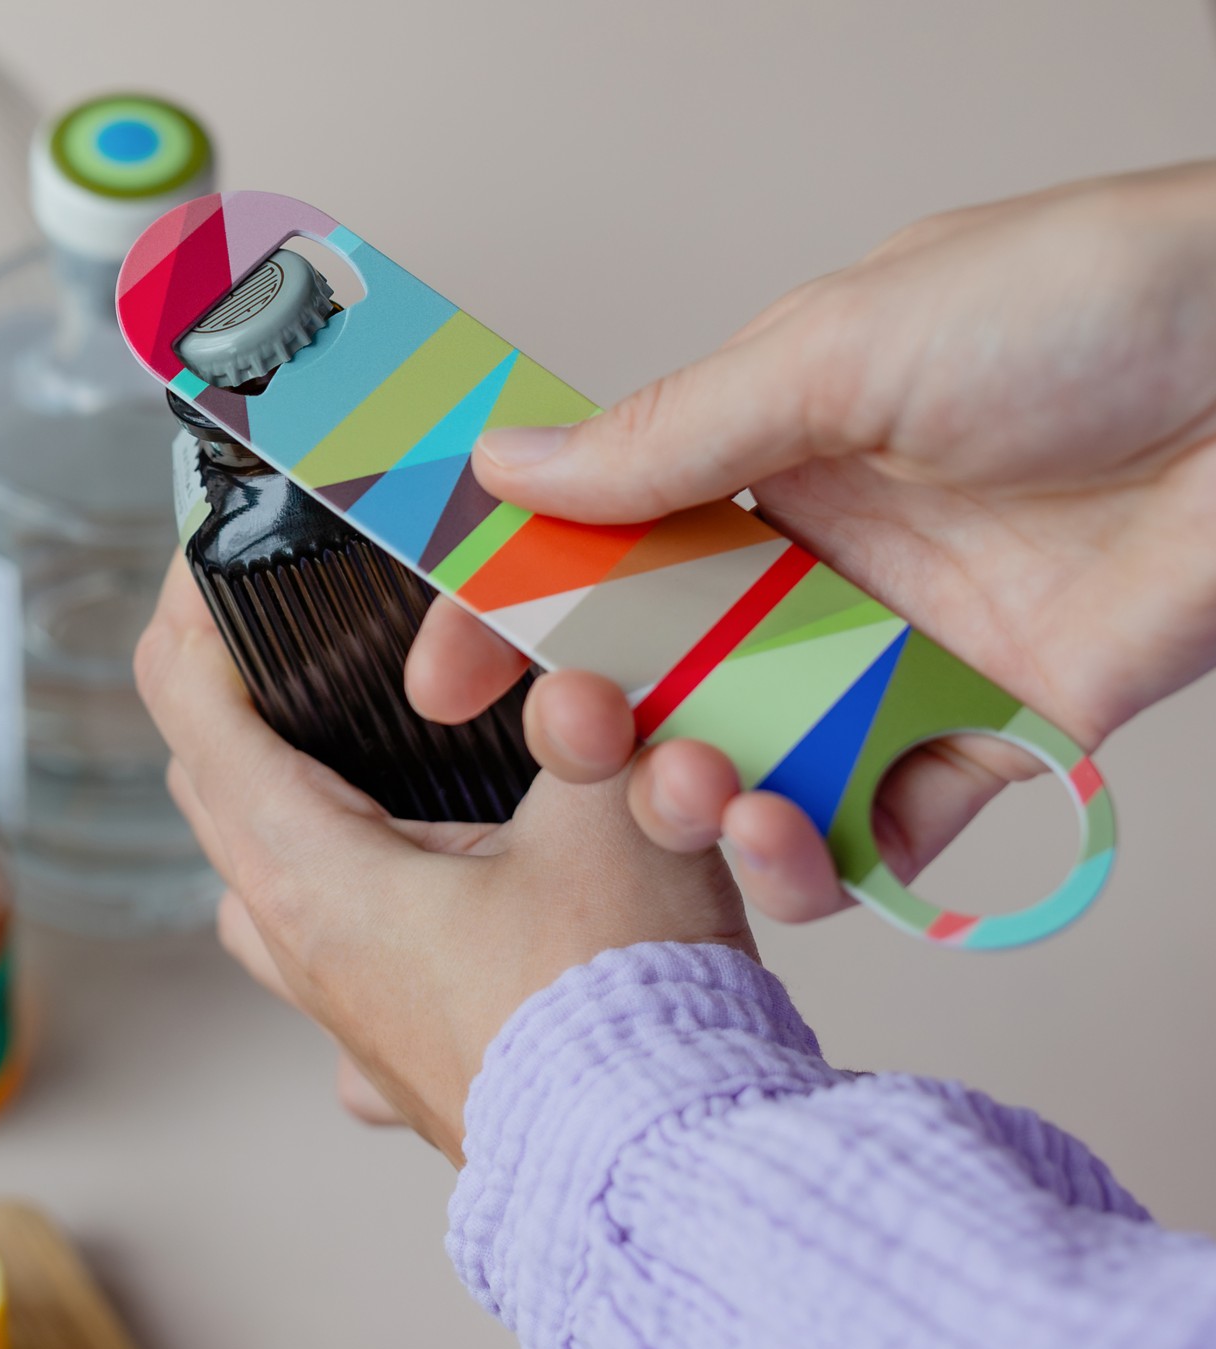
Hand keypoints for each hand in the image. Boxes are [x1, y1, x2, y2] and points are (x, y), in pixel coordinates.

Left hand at [135, 555, 752, 1161]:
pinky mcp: (393, 1054)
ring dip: (273, 808)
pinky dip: (336, 908)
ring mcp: (341, 1014)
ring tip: (335, 756)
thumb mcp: (612, 817)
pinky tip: (408, 901)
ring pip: (257, 885)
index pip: (194, 710)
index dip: (190, 611)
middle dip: (234, 692)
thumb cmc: (618, 1011)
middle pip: (213, 790)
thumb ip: (588, 716)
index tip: (216, 551)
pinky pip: (325, 965)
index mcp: (316, 875)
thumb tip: (579, 669)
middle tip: (288, 628)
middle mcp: (304, 948)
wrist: (656, 1171)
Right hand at [407, 162, 1215, 921]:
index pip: (600, 554)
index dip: (512, 615)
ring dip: (695, 800)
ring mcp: (886, 661)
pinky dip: (818, 860)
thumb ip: (670, 435)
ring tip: (690, 785)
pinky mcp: (976, 737)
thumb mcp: (837, 349)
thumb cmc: (1083, 307)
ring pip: (748, 765)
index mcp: (762, 464)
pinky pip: (873, 826)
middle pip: (658, 678)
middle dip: (594, 723)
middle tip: (575, 729)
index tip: (444, 677)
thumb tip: (512, 464)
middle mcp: (812, 571)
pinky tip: (786, 841)